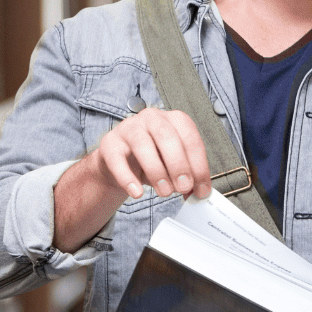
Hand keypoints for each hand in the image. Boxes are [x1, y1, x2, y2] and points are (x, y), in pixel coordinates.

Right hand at [91, 108, 211, 200]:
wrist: (121, 163)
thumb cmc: (154, 159)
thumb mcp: (174, 166)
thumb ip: (188, 177)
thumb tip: (200, 193)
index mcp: (174, 120)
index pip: (190, 138)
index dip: (199, 165)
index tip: (202, 189)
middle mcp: (152, 118)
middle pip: (167, 136)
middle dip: (178, 164)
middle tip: (184, 187)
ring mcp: (129, 128)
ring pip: (142, 144)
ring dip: (156, 170)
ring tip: (164, 191)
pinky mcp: (110, 143)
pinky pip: (117, 159)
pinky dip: (127, 178)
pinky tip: (137, 193)